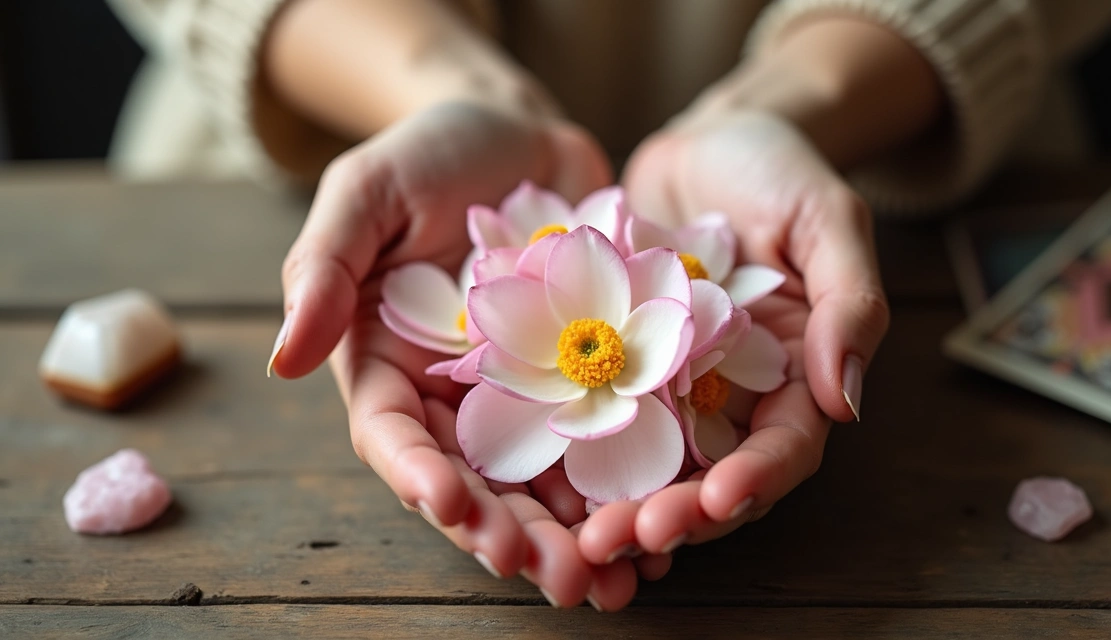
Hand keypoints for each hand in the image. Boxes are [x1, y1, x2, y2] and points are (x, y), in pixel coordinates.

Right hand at [269, 100, 650, 606]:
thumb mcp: (365, 191)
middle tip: (559, 578)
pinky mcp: (594, 376)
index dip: (422, 479)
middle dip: (515, 534)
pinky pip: (612, 436)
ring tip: (617, 579)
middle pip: (480, 482)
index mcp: (391, 366)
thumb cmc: (431, 153)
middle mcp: (457, 396)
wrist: (522, 131)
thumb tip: (282, 360)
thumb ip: (322, 266)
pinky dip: (632, 481)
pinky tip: (665, 519)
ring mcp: (529, 392)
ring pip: (548, 480)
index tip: (454, 507)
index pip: (396, 438)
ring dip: (578, 534)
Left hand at [576, 110, 886, 558]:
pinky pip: (595, 418)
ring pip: (649, 464)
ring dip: (619, 505)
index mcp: (796, 374)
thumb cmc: (777, 170)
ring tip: (581, 537)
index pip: (785, 447)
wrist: (704, 141)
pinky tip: (541, 487)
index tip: (718, 500)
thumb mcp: (827, 219)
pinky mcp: (615, 366)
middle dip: (675, 516)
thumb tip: (846, 402)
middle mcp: (734, 395)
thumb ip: (847, 303)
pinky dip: (574, 458)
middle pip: (711, 476)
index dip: (756, 481)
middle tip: (625, 540)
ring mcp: (671, 386)